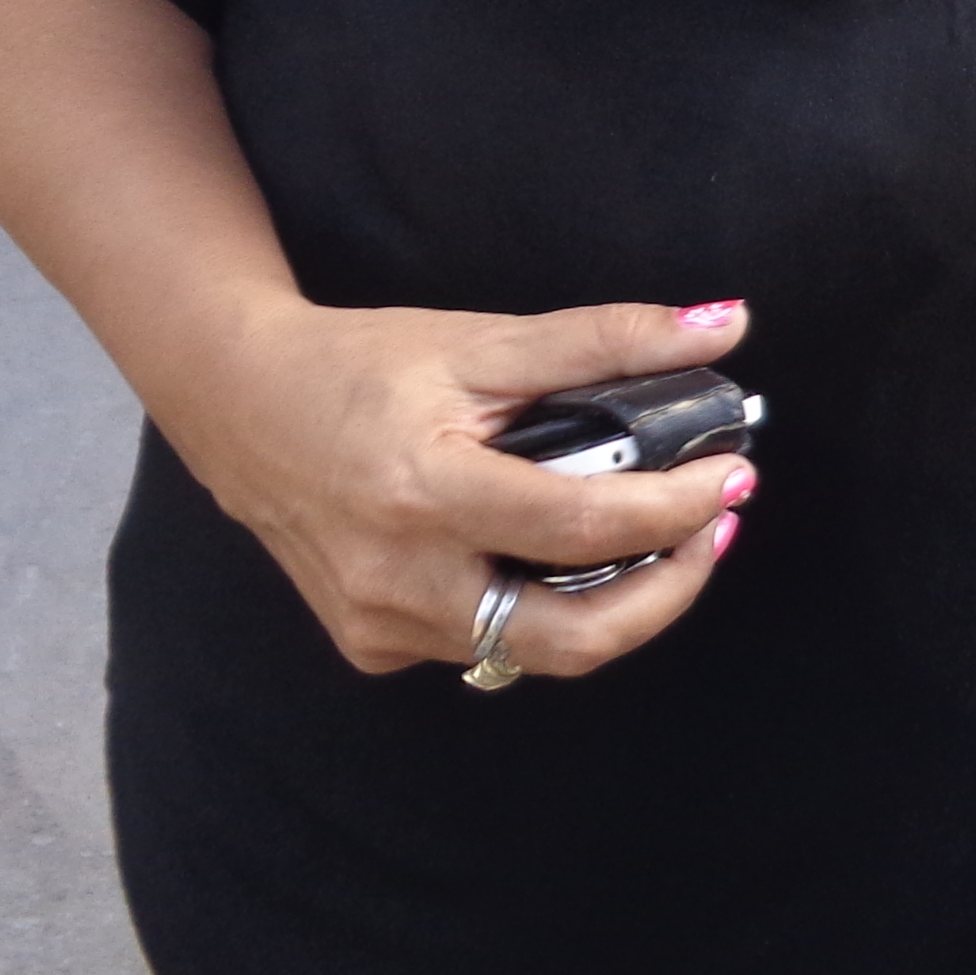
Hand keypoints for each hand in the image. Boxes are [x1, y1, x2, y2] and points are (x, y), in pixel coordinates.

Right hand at [158, 294, 757, 678]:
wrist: (241, 406)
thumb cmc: (364, 365)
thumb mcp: (484, 341)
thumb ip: (606, 340)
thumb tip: (728, 325)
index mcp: (426, 493)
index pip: (584, 526)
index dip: (678, 509)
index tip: (734, 476)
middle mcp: (400, 580)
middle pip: (571, 637)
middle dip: (668, 592)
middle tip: (717, 530)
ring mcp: (381, 627)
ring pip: (534, 650)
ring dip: (616, 604)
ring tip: (665, 539)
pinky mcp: (372, 645)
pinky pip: (486, 644)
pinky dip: (544, 606)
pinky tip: (569, 554)